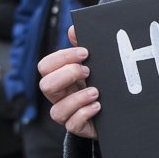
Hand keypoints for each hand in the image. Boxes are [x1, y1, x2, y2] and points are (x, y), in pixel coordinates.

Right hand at [38, 25, 99, 139]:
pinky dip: (84, 113)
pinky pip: (72, 124)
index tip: (85, 53)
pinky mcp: (78, 127)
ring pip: (56, 110)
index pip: (46, 65)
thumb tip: (73, 29)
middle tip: (88, 71)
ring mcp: (67, 113)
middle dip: (66, 75)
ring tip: (96, 92)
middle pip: (44, 85)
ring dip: (77, 98)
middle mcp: (59, 96)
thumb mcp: (93, 64)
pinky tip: (97, 106)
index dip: (62, 58)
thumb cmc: (99, 83)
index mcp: (60, 77)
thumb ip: (82, 46)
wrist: (114, 111)